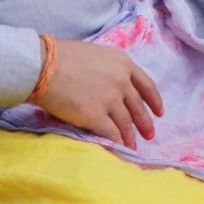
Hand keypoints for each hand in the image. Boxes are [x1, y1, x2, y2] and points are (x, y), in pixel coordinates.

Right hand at [33, 39, 163, 148]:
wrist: (43, 65)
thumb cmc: (61, 56)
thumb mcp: (96, 55)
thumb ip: (109, 70)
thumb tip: (110, 85)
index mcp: (123, 63)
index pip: (146, 85)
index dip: (154, 100)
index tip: (160, 112)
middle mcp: (121, 81)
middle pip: (138, 106)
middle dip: (145, 122)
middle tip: (150, 134)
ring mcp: (110, 99)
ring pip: (126, 122)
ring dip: (130, 136)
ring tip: (132, 145)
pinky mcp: (95, 116)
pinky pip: (111, 132)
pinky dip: (116, 142)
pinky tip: (118, 148)